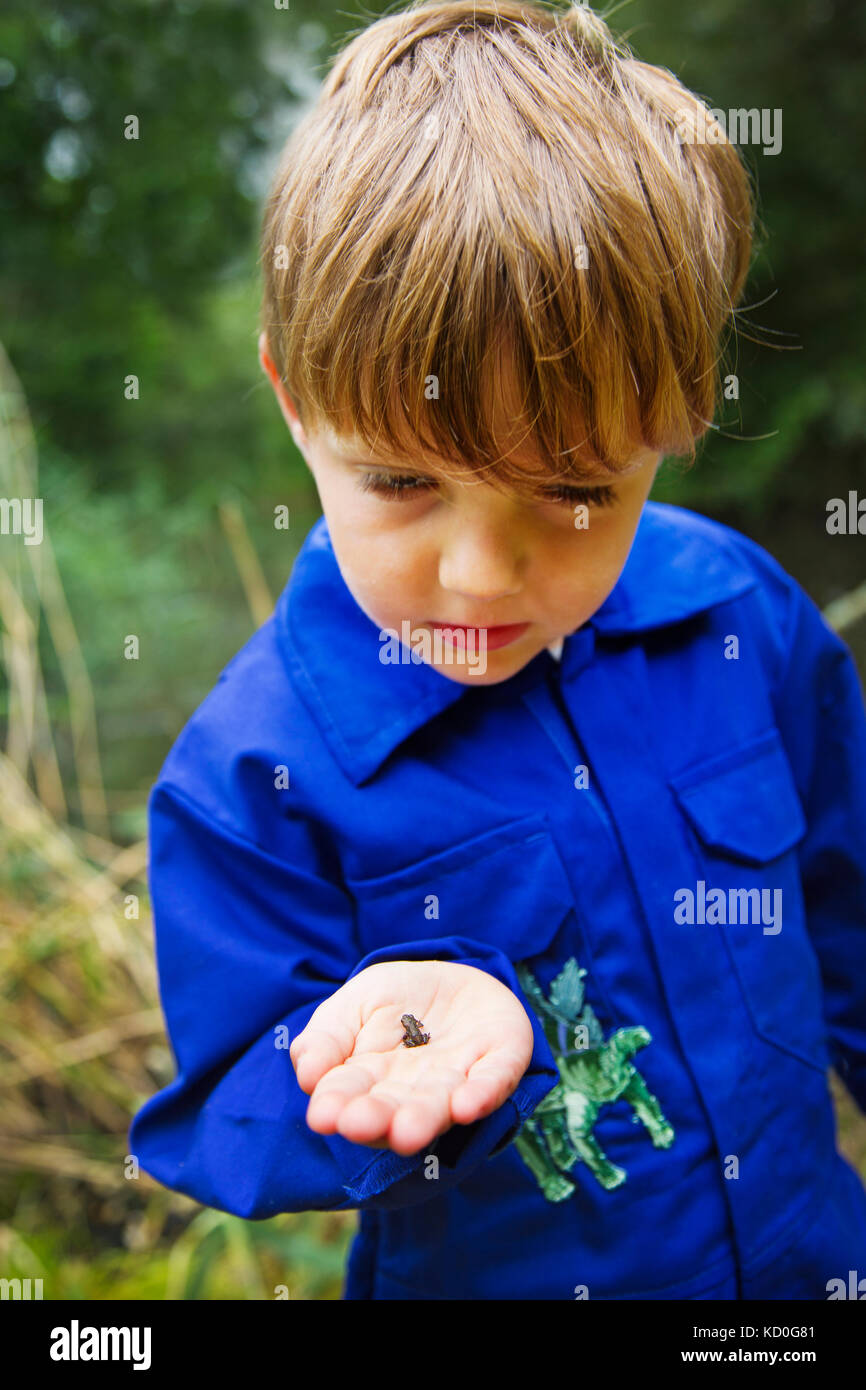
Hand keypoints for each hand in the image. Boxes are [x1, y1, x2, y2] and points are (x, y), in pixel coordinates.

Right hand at [290, 959, 533, 1155]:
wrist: (454, 976)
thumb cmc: (395, 1001)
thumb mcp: (352, 1005)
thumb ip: (326, 1038)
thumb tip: (308, 1076)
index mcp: (372, 1080)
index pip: (350, 1095)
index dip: (337, 1105)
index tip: (323, 1115)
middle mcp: (414, 1091)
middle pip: (395, 1110)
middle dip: (379, 1120)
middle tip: (360, 1125)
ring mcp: (459, 1080)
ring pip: (441, 1105)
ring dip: (425, 1118)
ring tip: (408, 1132)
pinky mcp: (500, 1063)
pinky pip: (493, 1082)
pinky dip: (482, 1094)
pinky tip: (467, 1105)